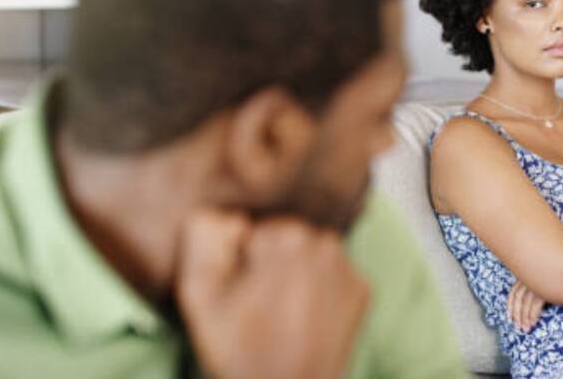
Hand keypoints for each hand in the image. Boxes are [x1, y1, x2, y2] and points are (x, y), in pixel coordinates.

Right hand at [176, 208, 369, 378]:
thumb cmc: (239, 350)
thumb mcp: (199, 294)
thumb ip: (202, 237)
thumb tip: (225, 213)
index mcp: (287, 236)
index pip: (255, 230)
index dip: (242, 260)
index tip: (240, 292)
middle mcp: (325, 242)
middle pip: (286, 238)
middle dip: (270, 263)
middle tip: (258, 306)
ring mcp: (349, 267)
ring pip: (311, 254)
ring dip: (296, 274)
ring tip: (281, 314)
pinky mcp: (363, 291)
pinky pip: (333, 275)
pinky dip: (320, 289)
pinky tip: (305, 318)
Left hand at [507, 280, 544, 332]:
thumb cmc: (556, 277)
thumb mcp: (542, 281)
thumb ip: (534, 288)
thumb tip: (529, 304)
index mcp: (526, 276)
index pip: (513, 292)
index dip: (510, 305)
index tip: (509, 317)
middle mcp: (529, 278)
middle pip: (518, 298)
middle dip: (517, 314)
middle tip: (518, 327)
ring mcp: (536, 283)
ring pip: (526, 302)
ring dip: (524, 317)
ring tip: (526, 328)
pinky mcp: (545, 289)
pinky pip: (536, 304)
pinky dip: (533, 315)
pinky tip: (533, 323)